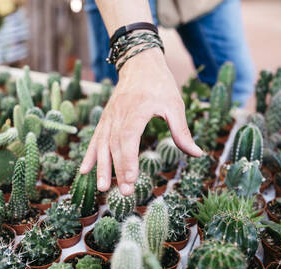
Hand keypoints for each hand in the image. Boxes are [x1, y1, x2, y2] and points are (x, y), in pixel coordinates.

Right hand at [79, 48, 202, 194]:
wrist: (139, 63)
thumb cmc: (160, 84)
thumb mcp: (175, 104)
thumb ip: (181, 131)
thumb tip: (197, 153)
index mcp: (137, 110)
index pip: (129, 138)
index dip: (128, 159)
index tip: (131, 178)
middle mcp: (119, 115)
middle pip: (115, 146)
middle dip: (119, 170)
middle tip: (125, 192)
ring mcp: (109, 118)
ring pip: (102, 145)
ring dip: (101, 167)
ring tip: (102, 188)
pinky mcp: (105, 120)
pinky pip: (95, 139)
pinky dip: (89, 155)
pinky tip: (84, 171)